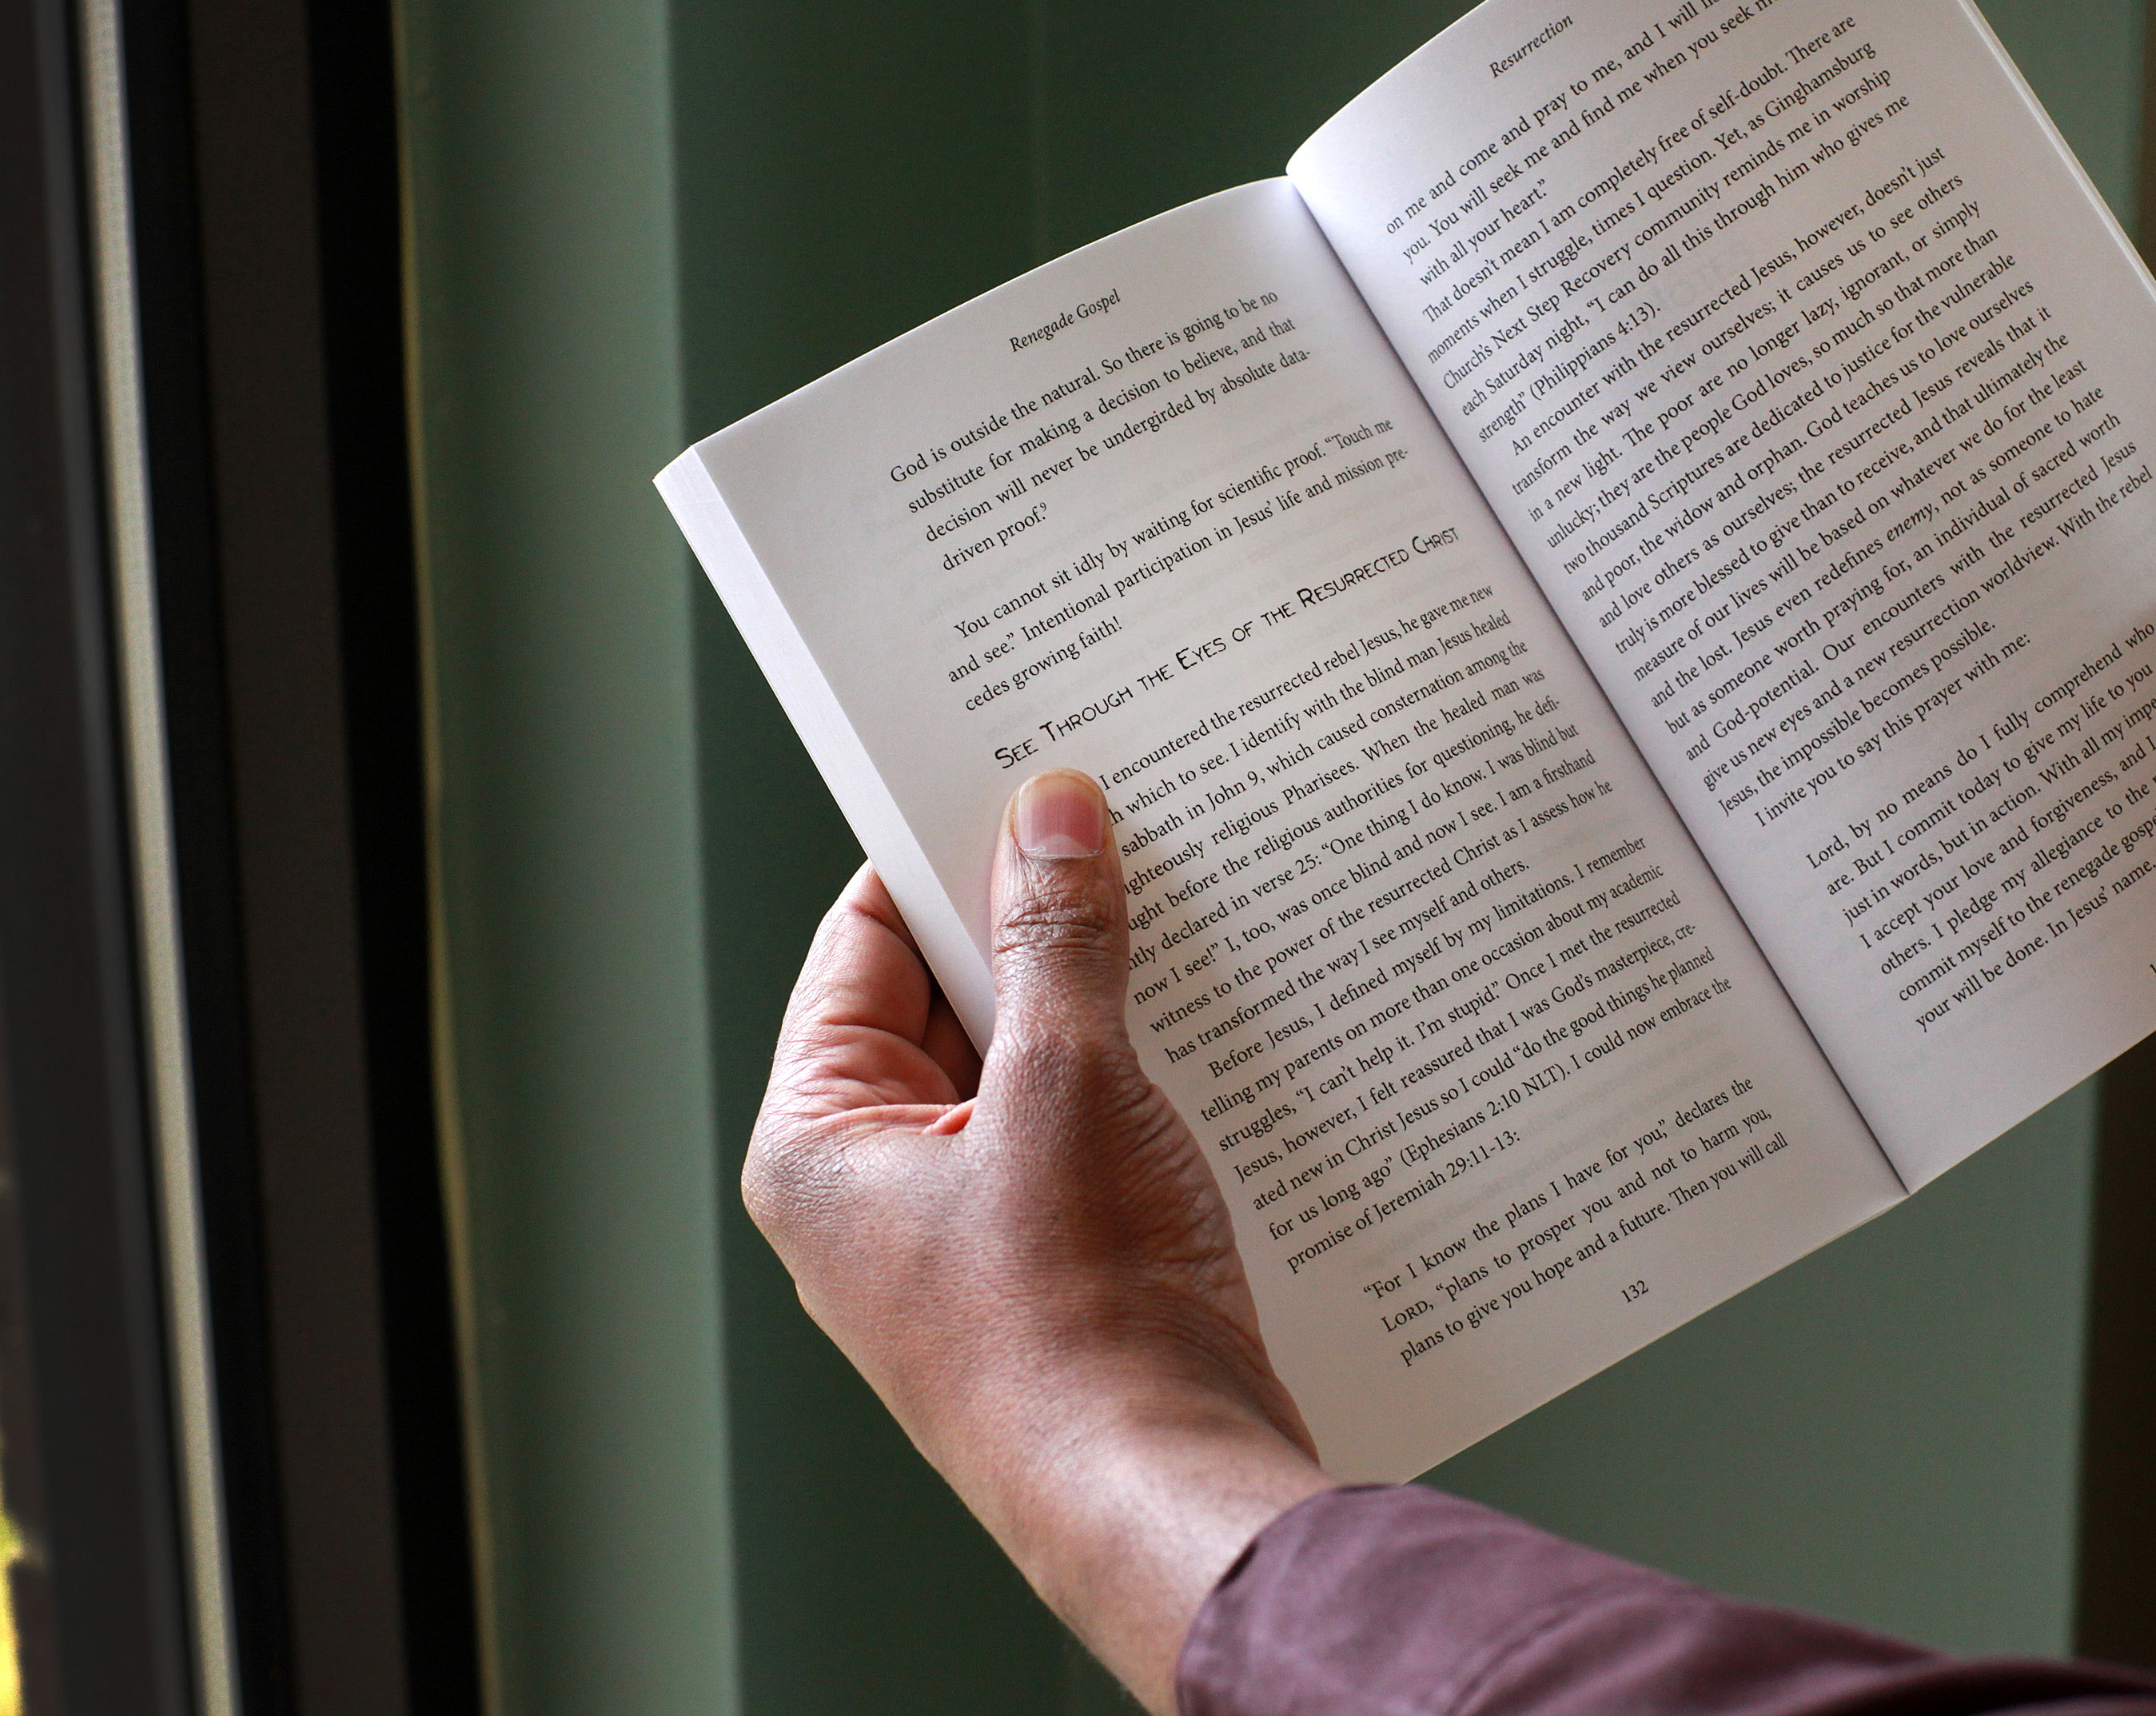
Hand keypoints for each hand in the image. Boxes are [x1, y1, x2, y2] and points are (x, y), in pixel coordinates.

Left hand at [742, 770, 1328, 1711]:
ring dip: (1105, 1005)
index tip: (1023, 779)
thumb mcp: (1070, 1089)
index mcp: (822, 1144)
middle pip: (953, 1005)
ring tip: (1184, 926)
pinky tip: (1216, 1036)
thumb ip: (1059, 939)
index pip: (866, 944)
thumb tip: (1050, 817)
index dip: (945, 854)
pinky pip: (1083, 1137)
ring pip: (1029, 1072)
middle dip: (1043, 927)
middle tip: (1127, 835)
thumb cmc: (1082, 1326)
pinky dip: (1137, 1083)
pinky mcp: (1053, 1271)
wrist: (1167, 1495)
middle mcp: (874, 1194)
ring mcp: (964, 1239)